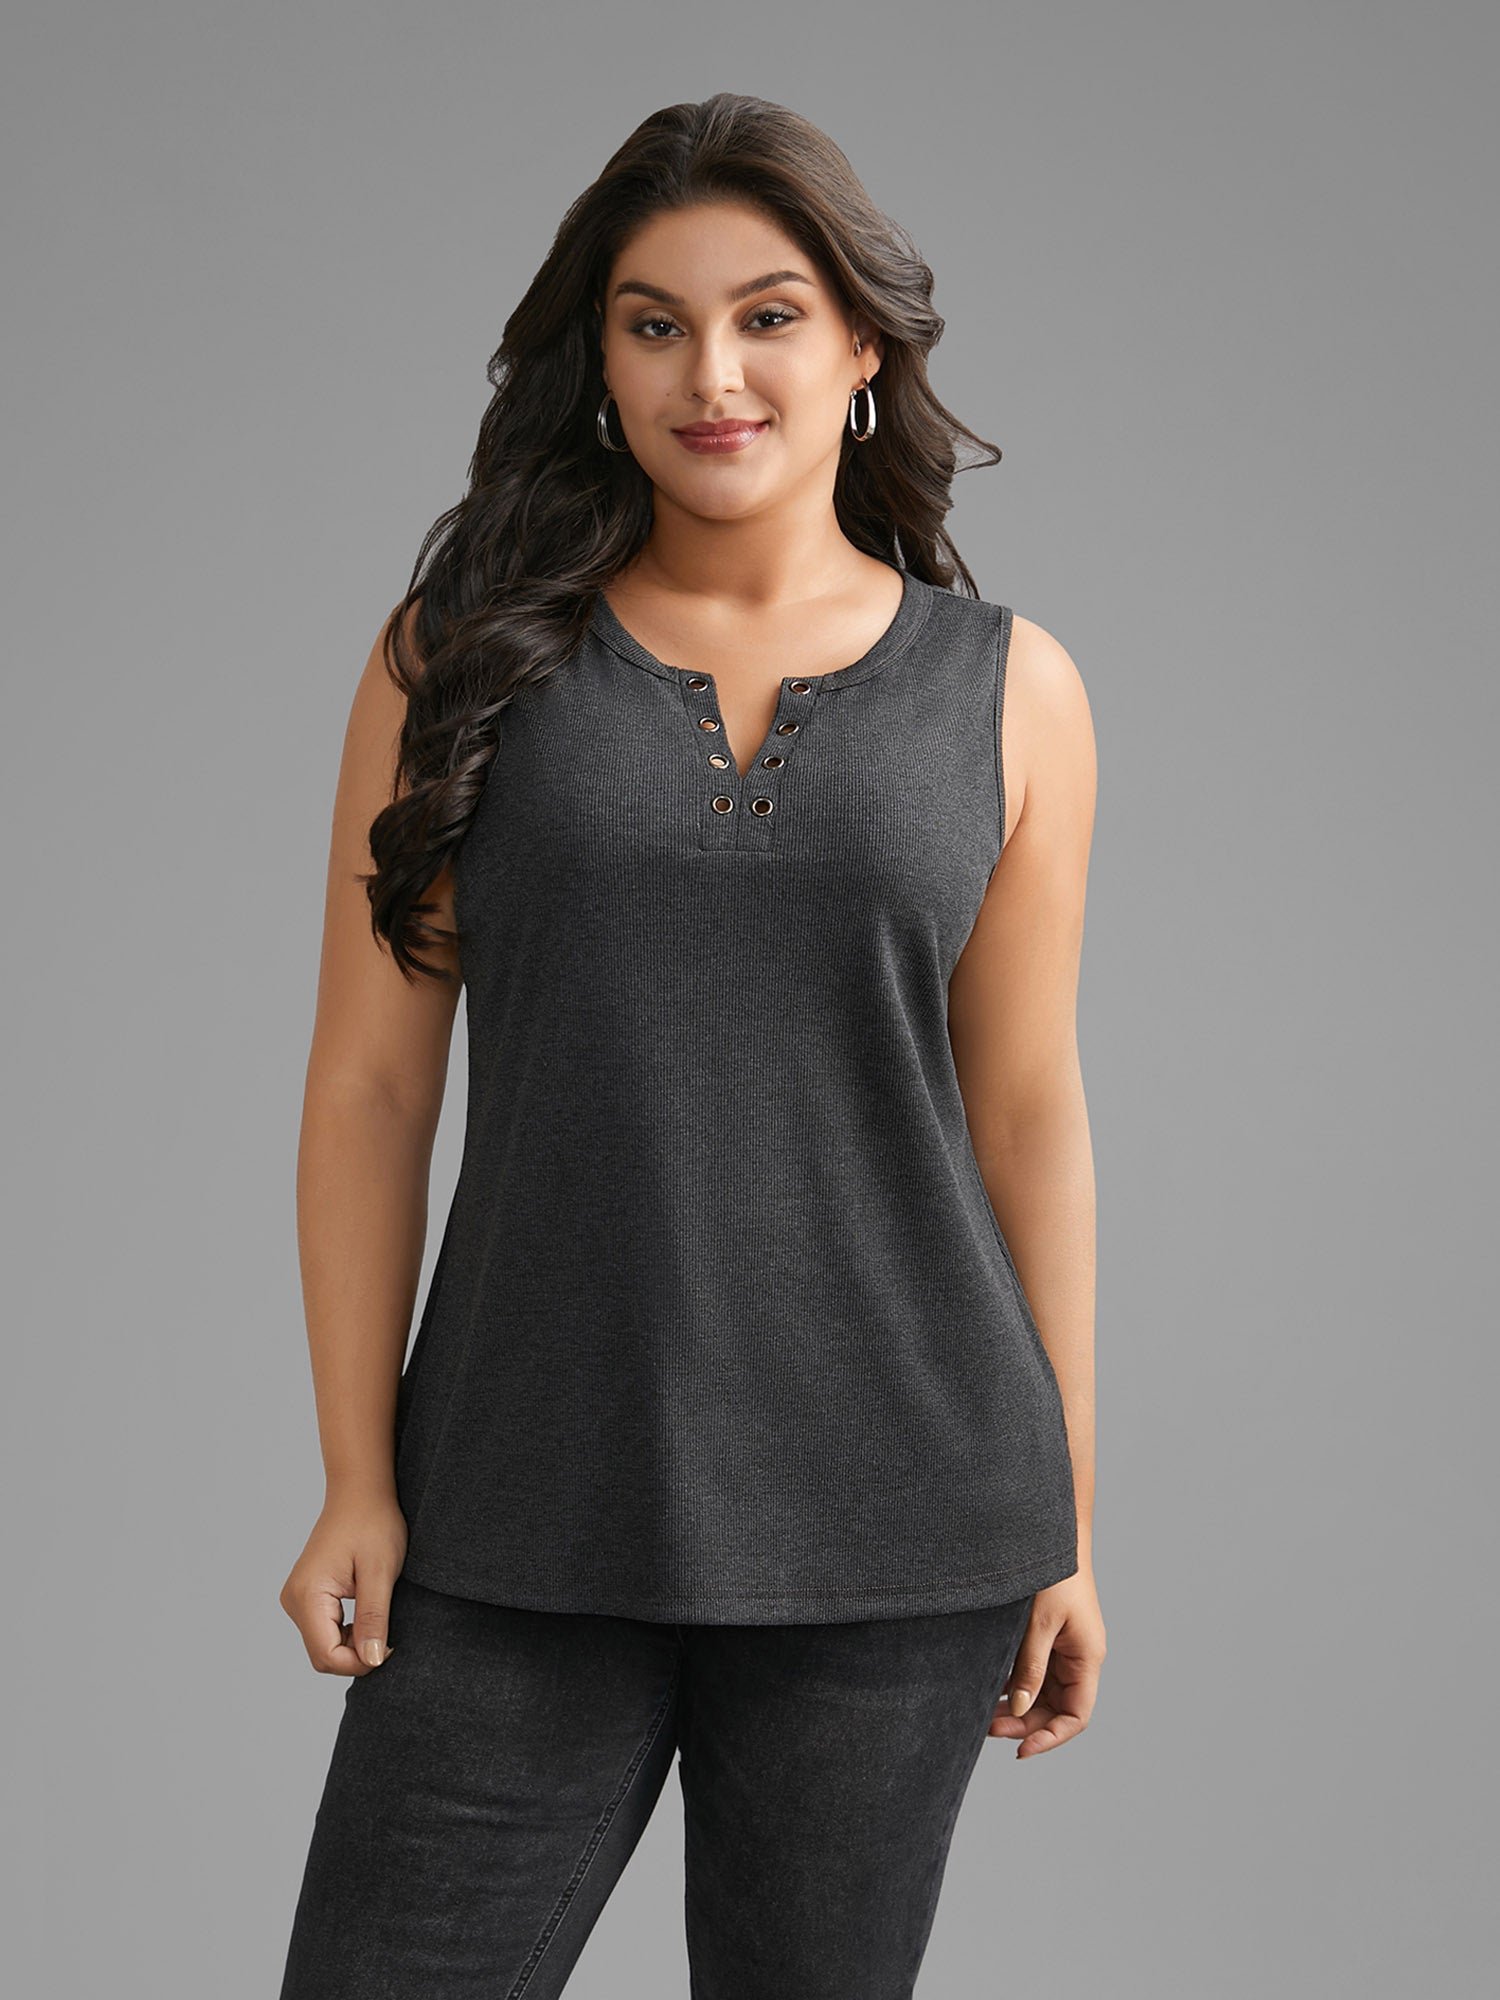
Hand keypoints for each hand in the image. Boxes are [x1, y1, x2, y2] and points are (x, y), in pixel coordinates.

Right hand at [279, 1480, 408, 1676]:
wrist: (361, 1492)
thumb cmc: (373, 1523)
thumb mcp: (380, 1572)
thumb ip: (374, 1618)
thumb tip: (371, 1661)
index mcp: (308, 1595)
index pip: (327, 1656)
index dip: (360, 1662)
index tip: (391, 1646)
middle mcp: (294, 1600)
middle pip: (323, 1655)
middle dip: (357, 1655)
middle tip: (389, 1634)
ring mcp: (297, 1599)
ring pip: (324, 1645)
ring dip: (353, 1644)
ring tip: (380, 1618)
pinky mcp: (307, 1596)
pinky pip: (325, 1630)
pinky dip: (348, 1632)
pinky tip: (369, 1613)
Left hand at [988, 1565, 1104, 1757]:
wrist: (1050, 1536)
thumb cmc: (1055, 1574)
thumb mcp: (1039, 1623)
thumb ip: (1031, 1666)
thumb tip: (1022, 1710)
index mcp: (1086, 1658)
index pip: (1076, 1715)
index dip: (1051, 1738)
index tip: (1021, 1750)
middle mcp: (1077, 1659)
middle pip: (1056, 1709)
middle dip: (1025, 1724)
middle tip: (987, 1727)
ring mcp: (1062, 1650)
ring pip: (1042, 1694)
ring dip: (1017, 1708)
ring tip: (982, 1714)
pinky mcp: (1047, 1640)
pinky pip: (1032, 1673)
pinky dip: (1013, 1685)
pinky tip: (988, 1689)